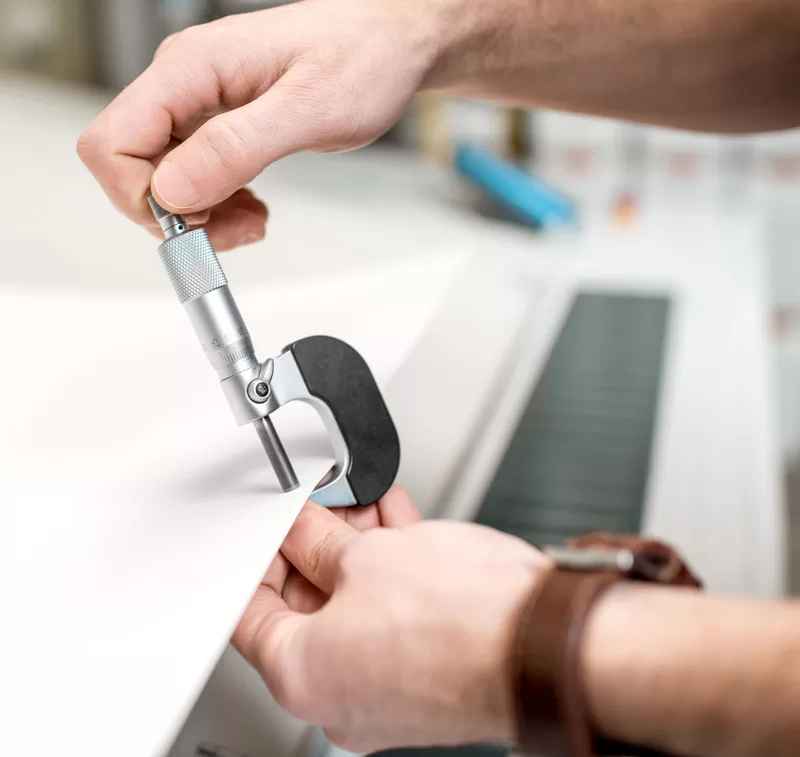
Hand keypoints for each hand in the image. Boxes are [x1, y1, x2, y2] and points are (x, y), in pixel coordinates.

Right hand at [77, 0, 448, 250]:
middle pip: (130, 167)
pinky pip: (193, 174)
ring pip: (162, 177)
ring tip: (253, 218)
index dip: (142, 197)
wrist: (394, 43)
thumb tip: (173, 190)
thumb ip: (236, 148)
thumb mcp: (307, 110)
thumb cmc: (364, 58)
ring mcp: (200, 103)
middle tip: (236, 227)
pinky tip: (251, 205)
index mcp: (191, 70)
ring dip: (200, 215)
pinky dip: (216, 203)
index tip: (198, 221)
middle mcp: (185, 83)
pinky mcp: (220, 122)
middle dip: (175, 214)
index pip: (112, 143)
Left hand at [232, 487, 549, 752]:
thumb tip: (303, 528)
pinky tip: (398, 523)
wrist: (546, 641)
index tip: (272, 527)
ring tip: (366, 502)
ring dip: (359, 549)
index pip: (250, 611)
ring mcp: (386, 688)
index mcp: (303, 677)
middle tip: (324, 503)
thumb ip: (320, 539)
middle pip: (307, 605)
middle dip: (316, 544)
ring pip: (355, 605)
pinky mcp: (426, 673)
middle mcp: (340, 695)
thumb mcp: (369, 556)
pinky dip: (392, 569)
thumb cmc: (464, 622)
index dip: (259, 555)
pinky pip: (393, 614)